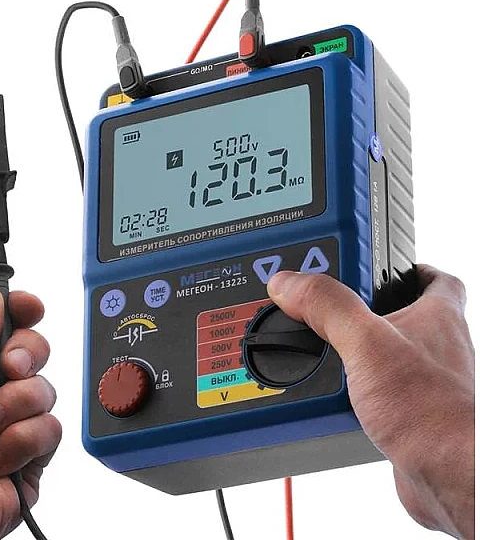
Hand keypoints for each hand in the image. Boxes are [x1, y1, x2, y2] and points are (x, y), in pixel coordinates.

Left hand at [0, 289, 61, 539]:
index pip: (3, 326)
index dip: (22, 312)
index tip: (30, 306)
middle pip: (32, 352)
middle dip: (23, 358)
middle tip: (8, 370)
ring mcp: (10, 422)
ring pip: (45, 390)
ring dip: (14, 409)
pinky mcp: (30, 453)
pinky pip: (51, 428)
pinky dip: (22, 442)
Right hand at [267, 265, 473, 538]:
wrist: (452, 479)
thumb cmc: (434, 414)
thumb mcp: (366, 344)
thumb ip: (327, 306)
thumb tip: (290, 282)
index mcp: (434, 317)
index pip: (432, 277)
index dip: (405, 266)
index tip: (373, 263)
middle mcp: (431, 346)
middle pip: (399, 313)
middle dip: (363, 308)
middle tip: (329, 302)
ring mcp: (421, 380)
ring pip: (384, 353)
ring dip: (353, 349)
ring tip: (320, 347)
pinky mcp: (406, 411)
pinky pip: (376, 387)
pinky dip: (352, 386)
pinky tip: (332, 394)